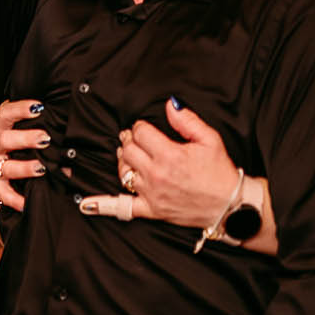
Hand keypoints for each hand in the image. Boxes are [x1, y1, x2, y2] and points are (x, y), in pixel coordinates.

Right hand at [0, 97, 48, 210]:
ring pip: (6, 168)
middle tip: (45, 138)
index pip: (5, 113)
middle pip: (5, 140)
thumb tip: (61, 117)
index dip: (20, 108)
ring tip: (42, 168)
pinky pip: (4, 194)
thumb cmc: (4, 144)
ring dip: (24, 168)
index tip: (38, 107)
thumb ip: (26, 120)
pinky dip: (15, 200)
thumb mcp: (7, 128)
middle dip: (25, 139)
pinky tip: (27, 202)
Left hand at [79, 101, 237, 226]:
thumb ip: (187, 121)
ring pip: (122, 170)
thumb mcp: (210, 140)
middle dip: (130, 140)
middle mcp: (156, 174)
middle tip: (136, 139)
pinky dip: (102, 205)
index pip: (141, 132)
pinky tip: (86, 204)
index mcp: (170, 155)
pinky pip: (121, 208)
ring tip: (130, 156)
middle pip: (128, 149)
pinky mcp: (150, 210)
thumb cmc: (220, 173)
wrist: (228, 205)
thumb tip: (169, 105)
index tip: (148, 129)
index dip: (142, 127)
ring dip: (123, 160)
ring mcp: (151, 193)